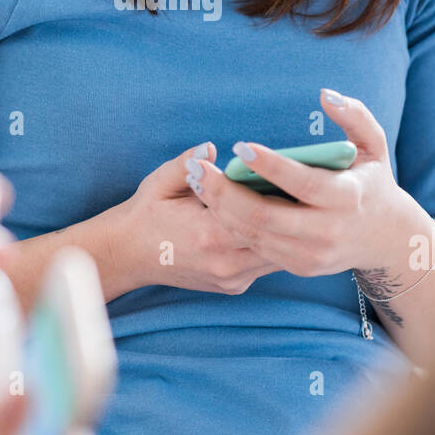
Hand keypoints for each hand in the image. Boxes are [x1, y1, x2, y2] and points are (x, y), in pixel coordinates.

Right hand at [108, 142, 285, 294]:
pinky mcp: (233, 287)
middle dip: (291, 213)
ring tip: (300, 206)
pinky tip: (282, 225)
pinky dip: (273, 246)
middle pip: (276, 237)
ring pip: (277, 256)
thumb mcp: (161, 182)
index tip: (291, 174)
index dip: (277, 193)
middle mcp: (225, 262)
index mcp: (209, 234)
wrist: (127, 255)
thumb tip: (209, 147)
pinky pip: (264, 265)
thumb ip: (186, 163)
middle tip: (306, 189)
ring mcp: (231, 279)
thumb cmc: (146, 213)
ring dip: (287, 233)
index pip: (258, 212)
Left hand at [184, 89, 420, 278]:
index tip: (240, 145)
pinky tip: (212, 203)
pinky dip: (232, 226)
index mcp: (347, 197)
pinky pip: (257, 247)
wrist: (386, 239)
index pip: (303, 183)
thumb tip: (325, 95)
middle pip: (265, 216)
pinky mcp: (301, 266)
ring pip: (254, 234)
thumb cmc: (373, 181)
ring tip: (197, 180)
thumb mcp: (375, 145)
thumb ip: (355, 116)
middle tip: (199, 168)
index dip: (270, 165)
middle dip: (226, 193)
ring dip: (220, 209)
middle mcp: (329, 231)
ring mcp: (313, 254)